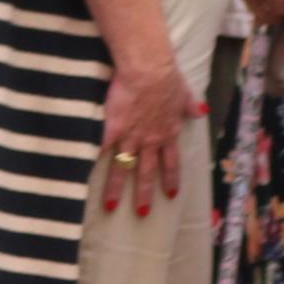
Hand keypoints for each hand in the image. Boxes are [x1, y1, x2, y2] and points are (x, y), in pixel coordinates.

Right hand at [99, 44, 192, 215]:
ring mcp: (131, 136)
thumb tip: (201, 111)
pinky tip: (83, 177)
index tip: (171, 194)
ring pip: (124, 168)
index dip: (171, 178)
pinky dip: (93, 162)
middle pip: (148, 171)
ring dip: (117, 188)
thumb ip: (190, 105)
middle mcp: (151, 139)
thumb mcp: (184, 92)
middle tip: (143, 212)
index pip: (172, 161)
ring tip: (111, 206)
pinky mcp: (112, 129)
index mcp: (168, 131)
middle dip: (145, 193)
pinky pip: (102, 149)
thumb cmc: (167, 76)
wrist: (149, 70)